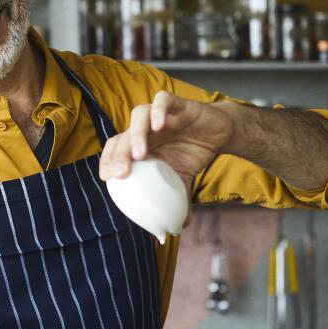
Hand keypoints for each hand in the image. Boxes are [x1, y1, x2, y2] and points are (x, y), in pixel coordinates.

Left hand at [98, 91, 235, 194]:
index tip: (107, 179)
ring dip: (136, 134)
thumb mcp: (183, 180)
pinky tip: (159, 125)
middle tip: (120, 173)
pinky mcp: (177, 103)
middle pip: (123, 136)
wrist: (220, 133)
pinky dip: (158, 110)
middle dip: (118, 154)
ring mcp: (159, 115)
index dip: (107, 161)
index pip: (115, 150)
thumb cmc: (192, 154)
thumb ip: (178, 200)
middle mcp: (145, 129)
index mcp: (140, 146)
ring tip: (141, 154)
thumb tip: (178, 228)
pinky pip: (163, 100)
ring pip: (138, 115)